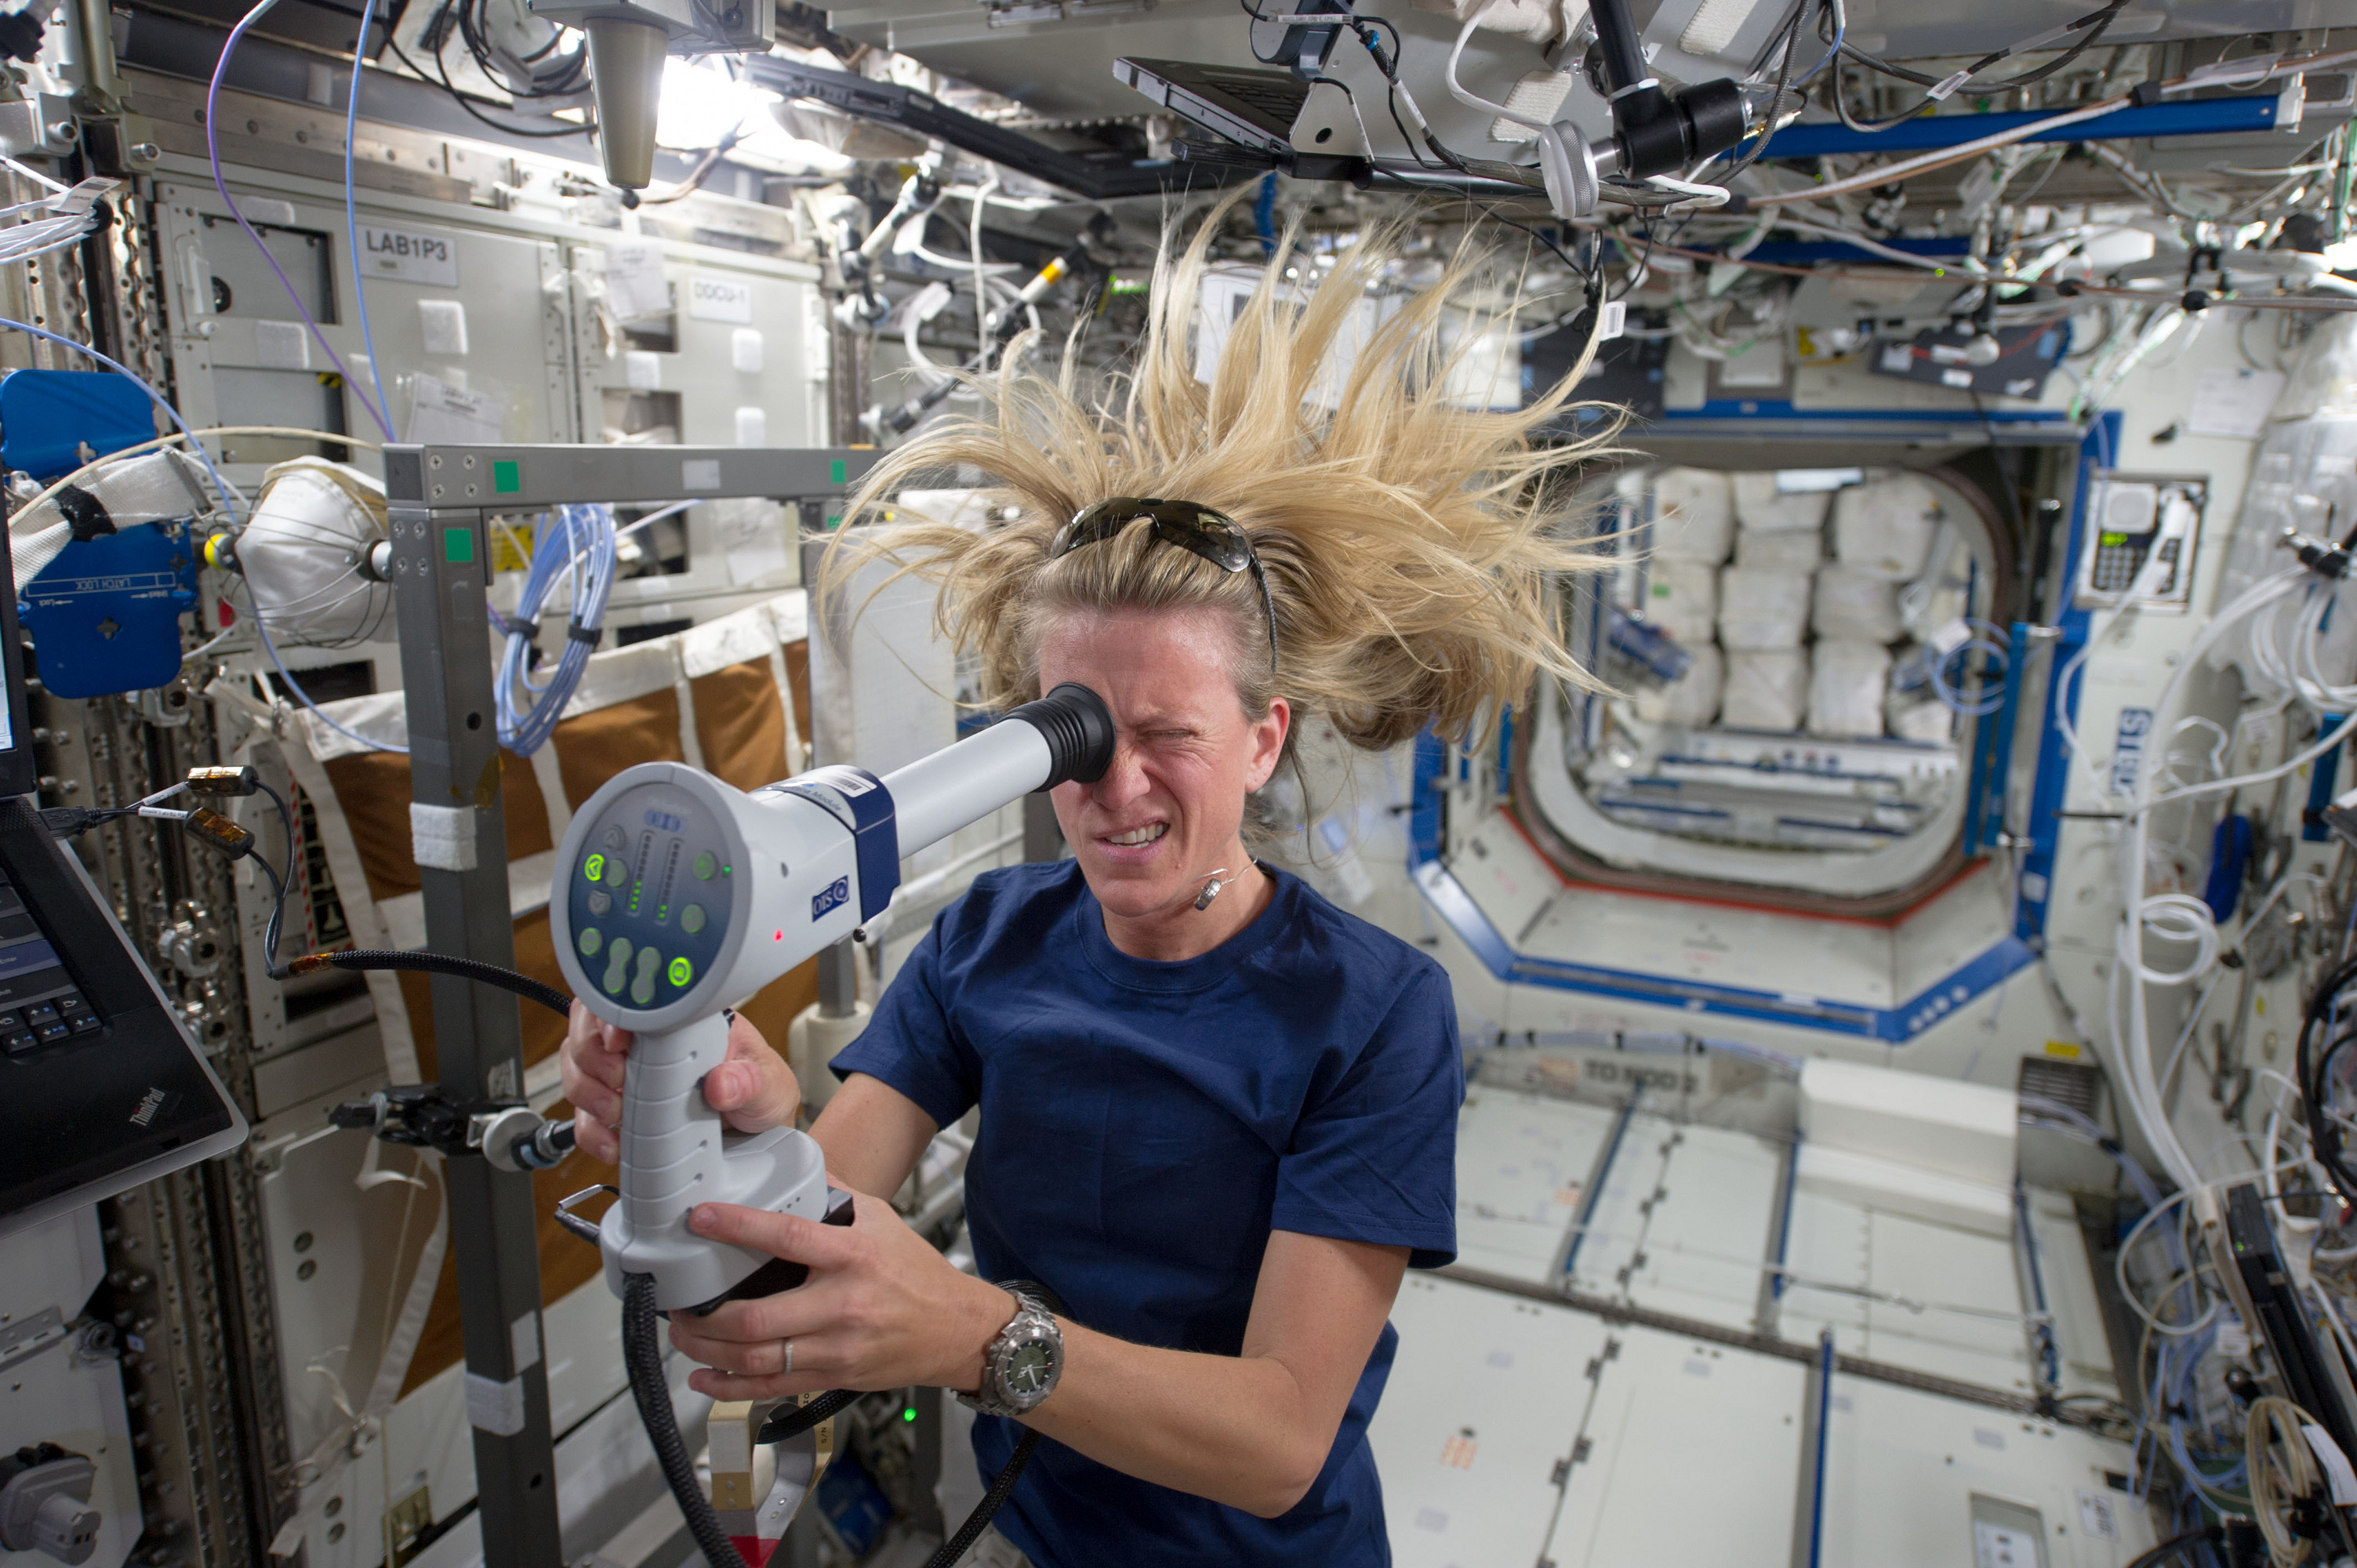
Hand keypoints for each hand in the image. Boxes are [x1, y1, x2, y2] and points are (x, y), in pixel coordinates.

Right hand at [558, 1001, 800, 1163]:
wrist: (758, 1131)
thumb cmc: (760, 1090)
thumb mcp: (767, 1083)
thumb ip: (749, 1082)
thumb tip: (721, 1084)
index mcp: (682, 1020)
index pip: (631, 1000)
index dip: (611, 1015)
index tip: (618, 1041)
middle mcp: (647, 1042)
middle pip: (588, 1029)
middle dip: (592, 1056)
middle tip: (617, 1081)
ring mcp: (628, 1075)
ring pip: (577, 1069)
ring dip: (586, 1093)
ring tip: (615, 1115)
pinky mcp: (619, 1111)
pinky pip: (584, 1117)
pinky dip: (590, 1132)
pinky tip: (612, 1145)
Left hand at [665, 1191, 1015, 1400]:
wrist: (956, 1329)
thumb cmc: (917, 1274)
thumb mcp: (882, 1219)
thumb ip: (835, 1194)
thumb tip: (794, 1167)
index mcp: (853, 1256)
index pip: (787, 1238)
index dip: (738, 1227)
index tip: (702, 1218)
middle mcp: (842, 1305)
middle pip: (756, 1318)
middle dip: (705, 1315)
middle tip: (679, 1302)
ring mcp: (836, 1347)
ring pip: (756, 1358)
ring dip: (708, 1350)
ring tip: (684, 1334)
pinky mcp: (833, 1376)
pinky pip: (771, 1388)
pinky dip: (730, 1387)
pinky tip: (704, 1377)